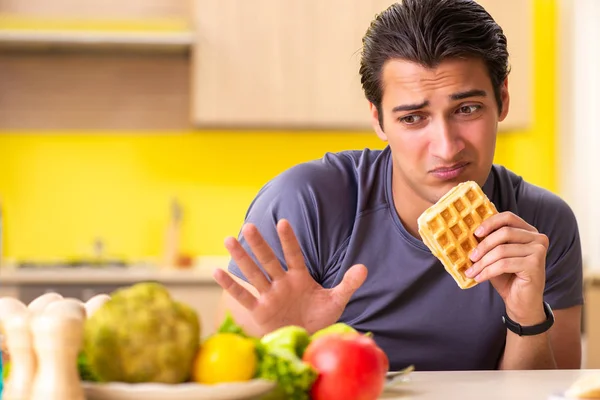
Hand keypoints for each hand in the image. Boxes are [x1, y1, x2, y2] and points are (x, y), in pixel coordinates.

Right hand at [213, 219, 367, 333]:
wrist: (306, 339)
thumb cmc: (319, 317)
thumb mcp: (336, 301)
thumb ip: (348, 284)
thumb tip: (364, 267)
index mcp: (300, 278)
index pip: (294, 256)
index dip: (289, 241)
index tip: (283, 223)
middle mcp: (282, 283)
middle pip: (269, 261)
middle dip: (260, 244)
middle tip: (249, 225)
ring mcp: (269, 296)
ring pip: (253, 274)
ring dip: (242, 258)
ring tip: (229, 240)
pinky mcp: (260, 311)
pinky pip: (244, 297)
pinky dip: (231, 286)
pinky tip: (216, 272)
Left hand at [465, 212, 548, 324]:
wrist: (521, 303)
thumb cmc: (507, 278)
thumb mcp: (496, 257)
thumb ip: (489, 243)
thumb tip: (467, 233)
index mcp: (528, 232)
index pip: (508, 217)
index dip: (490, 223)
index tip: (475, 233)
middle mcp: (537, 238)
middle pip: (504, 233)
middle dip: (483, 246)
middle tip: (470, 258)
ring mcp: (538, 251)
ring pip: (502, 251)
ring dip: (482, 263)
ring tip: (471, 271)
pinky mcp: (535, 264)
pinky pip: (504, 264)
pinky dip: (488, 271)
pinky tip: (479, 278)